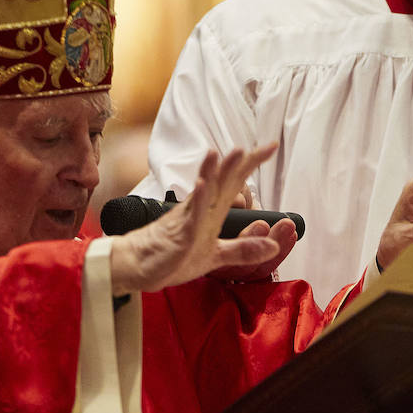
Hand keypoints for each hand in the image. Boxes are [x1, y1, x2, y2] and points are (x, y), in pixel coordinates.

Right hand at [110, 145, 280, 293]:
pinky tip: (202, 185)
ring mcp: (188, 218)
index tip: (271, 146)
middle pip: (223, 180)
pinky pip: (189, 215)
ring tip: (233, 153)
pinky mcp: (178, 233)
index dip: (251, 164)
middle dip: (242, 162)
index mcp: (212, 211)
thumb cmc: (173, 257)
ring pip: (205, 190)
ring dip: (218, 171)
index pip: (235, 183)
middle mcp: (201, 208)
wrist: (137, 266)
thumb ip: (243, 249)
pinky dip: (197, 200)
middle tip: (264, 145)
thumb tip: (274, 246)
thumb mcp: (216, 256)